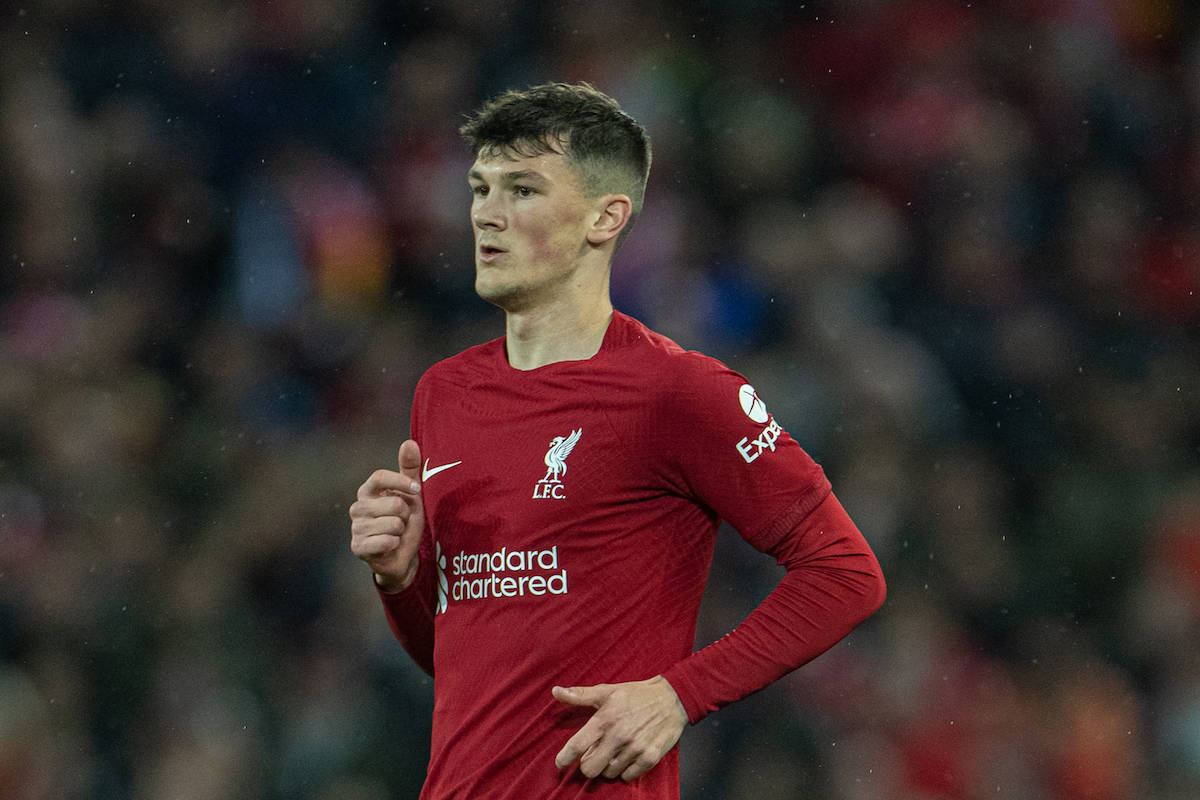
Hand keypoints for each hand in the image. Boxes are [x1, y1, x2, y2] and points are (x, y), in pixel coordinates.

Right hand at [348, 439, 424, 591]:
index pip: (379, 476)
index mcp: (368, 491)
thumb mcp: (411, 494)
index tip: (417, 490)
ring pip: (393, 523)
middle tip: (401, 521)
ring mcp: (356, 527)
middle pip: (394, 503)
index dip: (401, 482)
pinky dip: (395, 544)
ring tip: (395, 534)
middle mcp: (357, 507)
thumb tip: (409, 442)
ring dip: (401, 531)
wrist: (401, 555)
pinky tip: (389, 546)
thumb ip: (410, 469)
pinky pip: (387, 541)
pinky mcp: (358, 547)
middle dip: (405, 514)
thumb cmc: (404, 520)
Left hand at [552, 676, 686, 781]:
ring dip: (608, 766)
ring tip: (614, 752)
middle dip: (588, 765)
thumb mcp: (607, 691)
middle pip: (590, 768)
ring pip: (609, 773)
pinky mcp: (650, 757)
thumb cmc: (637, 694)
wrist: (672, 699)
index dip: (564, 758)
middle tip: (593, 756)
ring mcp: (635, 748)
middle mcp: (619, 736)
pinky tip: (627, 756)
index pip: (577, 745)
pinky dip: (625, 770)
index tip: (560, 763)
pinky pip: (628, 776)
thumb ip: (580, 695)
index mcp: (605, 719)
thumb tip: (556, 692)